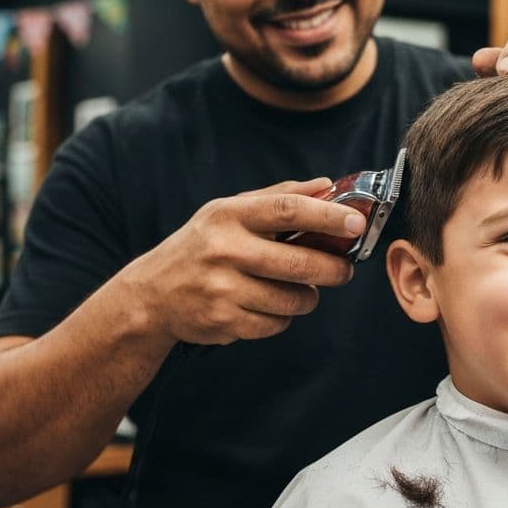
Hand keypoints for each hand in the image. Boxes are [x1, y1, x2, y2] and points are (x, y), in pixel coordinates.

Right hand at [127, 178, 366, 345]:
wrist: (151, 295)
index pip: (288, 210)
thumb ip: (278, 197)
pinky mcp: (223, 321)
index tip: (356, 223)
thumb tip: (327, 184)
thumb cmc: (201, 246)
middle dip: (333, 269)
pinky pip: (276, 323)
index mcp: (229, 215)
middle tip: (344, 269)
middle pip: (298, 262)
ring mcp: (222, 288)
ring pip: (293, 299)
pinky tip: (269, 306)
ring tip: (301, 289)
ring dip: (308, 297)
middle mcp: (224, 250)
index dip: (327, 216)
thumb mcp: (229, 211)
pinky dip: (282, 317)